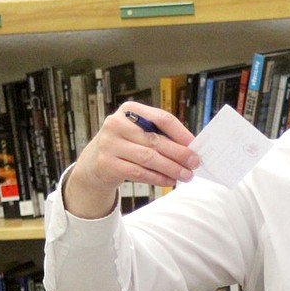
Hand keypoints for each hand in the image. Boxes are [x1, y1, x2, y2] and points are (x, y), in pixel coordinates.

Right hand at [62, 102, 200, 218]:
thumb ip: (161, 135)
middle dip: (179, 153)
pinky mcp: (106, 163)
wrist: (94, 163)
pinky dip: (157, 178)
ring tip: (186, 175)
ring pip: (148, 158)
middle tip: (195, 163)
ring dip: (171, 168)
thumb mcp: (139, 132)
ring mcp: (109, 143)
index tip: (195, 145)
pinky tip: (169, 181)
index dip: (181, 133)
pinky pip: (138, 172)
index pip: (161, 118)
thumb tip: (191, 148)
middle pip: (155, 140)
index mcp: (130, 110)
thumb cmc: (126, 145)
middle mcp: (116, 123)